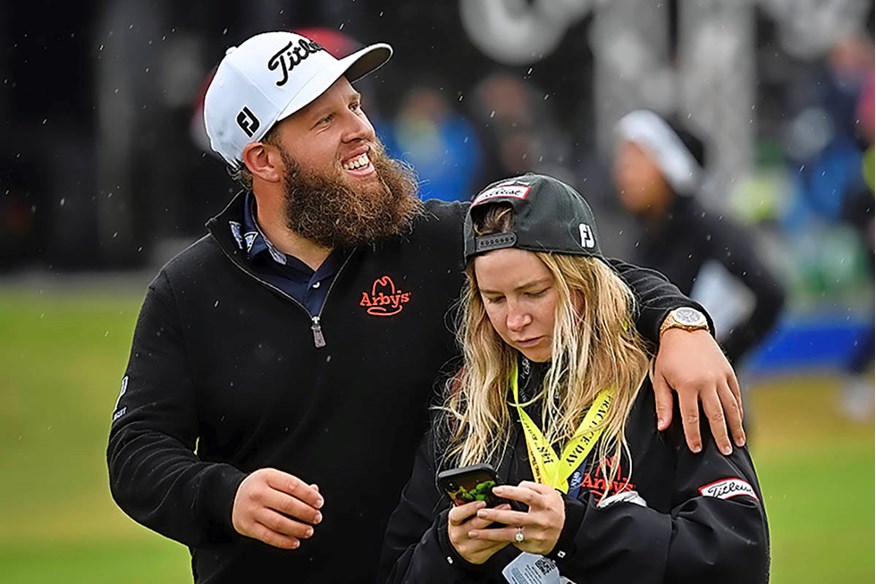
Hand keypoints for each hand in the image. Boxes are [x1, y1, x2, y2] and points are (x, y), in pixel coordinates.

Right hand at [232, 468, 323, 549]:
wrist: (231, 497)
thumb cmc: (259, 487)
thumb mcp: (274, 479)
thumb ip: (294, 485)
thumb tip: (315, 492)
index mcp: (267, 477)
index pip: (292, 485)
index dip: (309, 495)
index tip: (319, 502)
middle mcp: (258, 493)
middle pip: (287, 505)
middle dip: (306, 513)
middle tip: (317, 517)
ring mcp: (251, 511)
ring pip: (279, 523)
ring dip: (298, 529)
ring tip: (309, 530)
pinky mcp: (248, 526)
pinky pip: (268, 537)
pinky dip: (284, 541)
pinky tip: (295, 541)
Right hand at [447, 501, 511, 564]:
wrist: (460, 547)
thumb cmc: (465, 525)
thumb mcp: (463, 514)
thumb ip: (472, 505)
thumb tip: (490, 493)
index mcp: (454, 521)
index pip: (458, 514)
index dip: (470, 508)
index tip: (483, 502)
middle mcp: (458, 535)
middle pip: (475, 525)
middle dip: (492, 515)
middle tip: (506, 506)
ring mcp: (467, 547)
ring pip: (486, 538)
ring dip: (502, 527)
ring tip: (513, 518)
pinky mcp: (478, 556)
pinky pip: (493, 547)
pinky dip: (504, 538)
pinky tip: (512, 531)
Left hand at [470, 482, 563, 555]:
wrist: (568, 531)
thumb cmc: (555, 509)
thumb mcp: (549, 492)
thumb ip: (532, 486)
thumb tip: (516, 486)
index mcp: (545, 504)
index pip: (527, 496)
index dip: (511, 492)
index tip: (496, 490)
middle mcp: (540, 520)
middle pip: (515, 517)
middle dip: (496, 515)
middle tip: (481, 512)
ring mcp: (535, 535)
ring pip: (510, 534)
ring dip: (491, 534)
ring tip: (475, 531)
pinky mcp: (530, 545)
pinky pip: (512, 542)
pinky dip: (498, 540)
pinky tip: (486, 538)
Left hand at [653, 328, 743, 453]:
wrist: (684, 330)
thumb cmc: (668, 357)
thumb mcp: (660, 378)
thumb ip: (663, 404)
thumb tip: (663, 427)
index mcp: (687, 385)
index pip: (692, 417)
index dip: (694, 436)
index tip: (696, 450)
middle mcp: (706, 382)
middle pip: (716, 416)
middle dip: (721, 436)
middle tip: (726, 453)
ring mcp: (720, 377)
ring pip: (730, 406)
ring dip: (735, 426)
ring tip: (739, 442)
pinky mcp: (728, 371)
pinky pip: (735, 394)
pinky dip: (738, 409)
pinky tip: (738, 421)